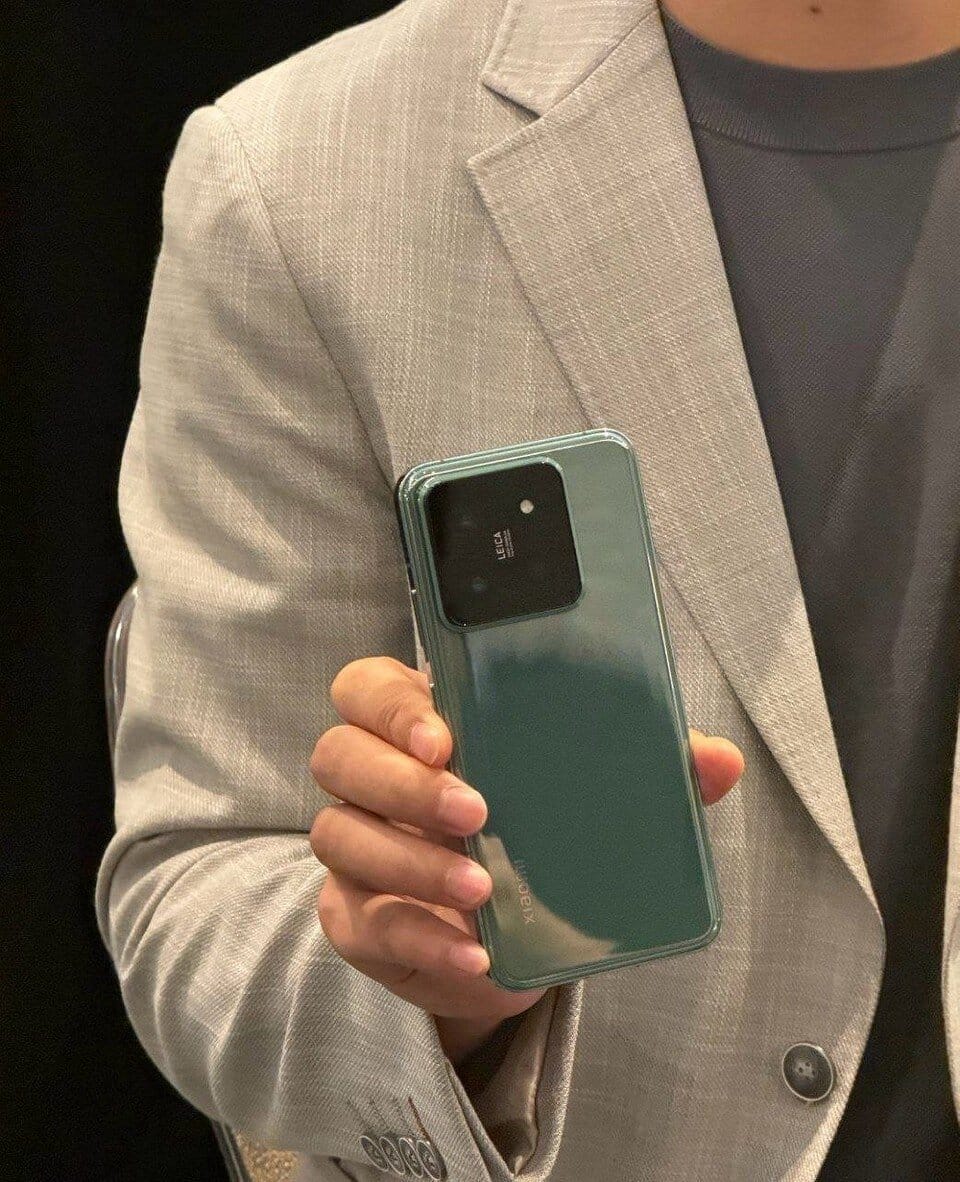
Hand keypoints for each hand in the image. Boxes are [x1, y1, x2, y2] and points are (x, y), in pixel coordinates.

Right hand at [308, 656, 744, 1062]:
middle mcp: (373, 778)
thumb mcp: (592, 793)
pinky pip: (362, 922)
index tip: (445, 736)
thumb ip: (648, 766)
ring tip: (484, 891)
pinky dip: (419, 938)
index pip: (369, 689)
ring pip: (340, 836)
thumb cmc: (542, 833)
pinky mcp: (357, 916)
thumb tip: (718, 760)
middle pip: (340, 754)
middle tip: (477, 812)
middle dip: (405, 783)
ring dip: (411, 863)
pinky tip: (472, 955)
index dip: (393, 706)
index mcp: (421, 724)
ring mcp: (357, 847)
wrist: (514, 934)